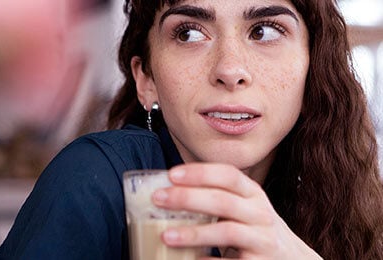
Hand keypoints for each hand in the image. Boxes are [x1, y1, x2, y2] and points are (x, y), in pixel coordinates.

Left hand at [151, 163, 322, 258]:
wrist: (290, 258)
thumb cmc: (253, 227)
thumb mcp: (243, 206)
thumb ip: (217, 197)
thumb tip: (170, 192)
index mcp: (253, 193)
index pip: (228, 175)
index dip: (200, 173)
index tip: (172, 174)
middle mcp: (260, 213)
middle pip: (222, 201)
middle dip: (187, 198)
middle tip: (158, 199)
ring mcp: (262, 239)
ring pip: (227, 231)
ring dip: (194, 233)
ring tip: (166, 235)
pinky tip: (191, 259)